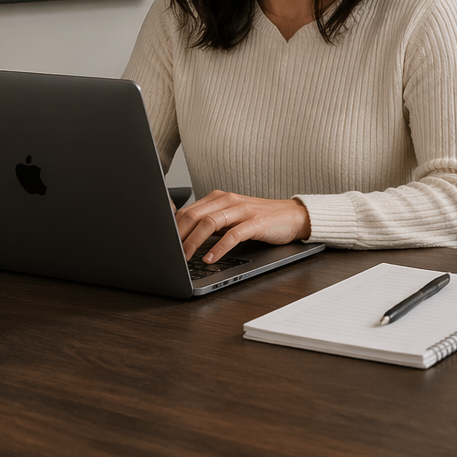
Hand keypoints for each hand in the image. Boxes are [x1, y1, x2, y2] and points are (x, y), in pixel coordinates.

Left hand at [176, 190, 310, 262]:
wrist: (293, 216)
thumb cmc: (261, 218)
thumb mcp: (232, 217)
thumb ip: (211, 222)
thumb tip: (184, 237)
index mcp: (219, 198)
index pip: (188, 210)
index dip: (172, 227)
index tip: (162, 242)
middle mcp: (228, 200)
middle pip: (194, 215)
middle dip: (178, 236)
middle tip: (169, 253)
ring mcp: (242, 210)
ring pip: (209, 223)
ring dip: (194, 242)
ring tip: (185, 257)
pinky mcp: (256, 223)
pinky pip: (233, 235)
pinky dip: (218, 248)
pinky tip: (210, 259)